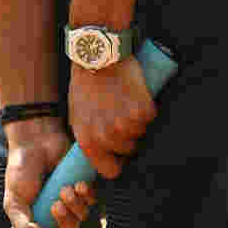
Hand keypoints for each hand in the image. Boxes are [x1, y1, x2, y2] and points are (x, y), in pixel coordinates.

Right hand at [2, 119, 96, 227]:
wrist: (35, 142)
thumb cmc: (21, 171)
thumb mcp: (14, 202)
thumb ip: (23, 227)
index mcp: (37, 223)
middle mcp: (55, 216)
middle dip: (65, 223)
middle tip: (55, 205)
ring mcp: (70, 202)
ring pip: (82, 218)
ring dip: (74, 206)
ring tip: (64, 189)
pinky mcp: (82, 187)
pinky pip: (92, 200)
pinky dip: (86, 195)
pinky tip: (76, 184)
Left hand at [68, 58, 156, 179]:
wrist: (98, 56)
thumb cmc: (85, 84)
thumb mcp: (77, 115)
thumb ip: (88, 137)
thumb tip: (100, 155)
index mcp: (88, 141)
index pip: (110, 171)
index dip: (116, 162)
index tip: (119, 153)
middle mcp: (107, 137)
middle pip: (129, 150)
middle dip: (127, 136)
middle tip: (119, 114)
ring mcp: (126, 124)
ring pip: (140, 133)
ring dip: (136, 120)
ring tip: (124, 101)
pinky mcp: (143, 110)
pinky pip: (150, 117)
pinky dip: (146, 107)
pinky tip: (133, 94)